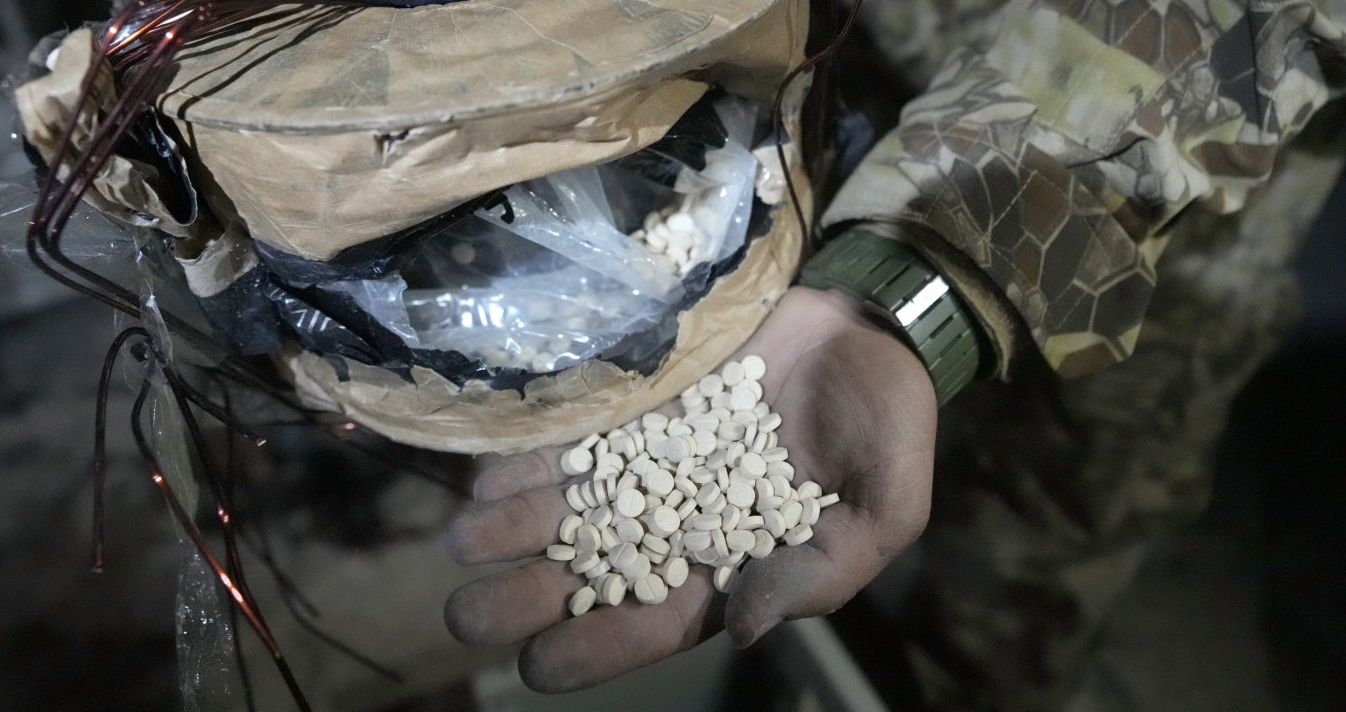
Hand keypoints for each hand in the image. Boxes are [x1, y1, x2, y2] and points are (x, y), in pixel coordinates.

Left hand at [442, 286, 937, 691]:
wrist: (870, 327)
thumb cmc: (886, 427)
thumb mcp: (885, 508)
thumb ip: (821, 573)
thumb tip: (741, 628)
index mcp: (733, 564)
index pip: (656, 621)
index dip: (597, 646)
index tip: (536, 667)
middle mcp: (675, 520)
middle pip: (590, 571)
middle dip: (527, 595)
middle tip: (467, 613)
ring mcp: (648, 459)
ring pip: (566, 506)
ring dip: (510, 528)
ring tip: (459, 541)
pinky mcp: (635, 402)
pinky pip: (573, 435)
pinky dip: (531, 457)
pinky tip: (488, 474)